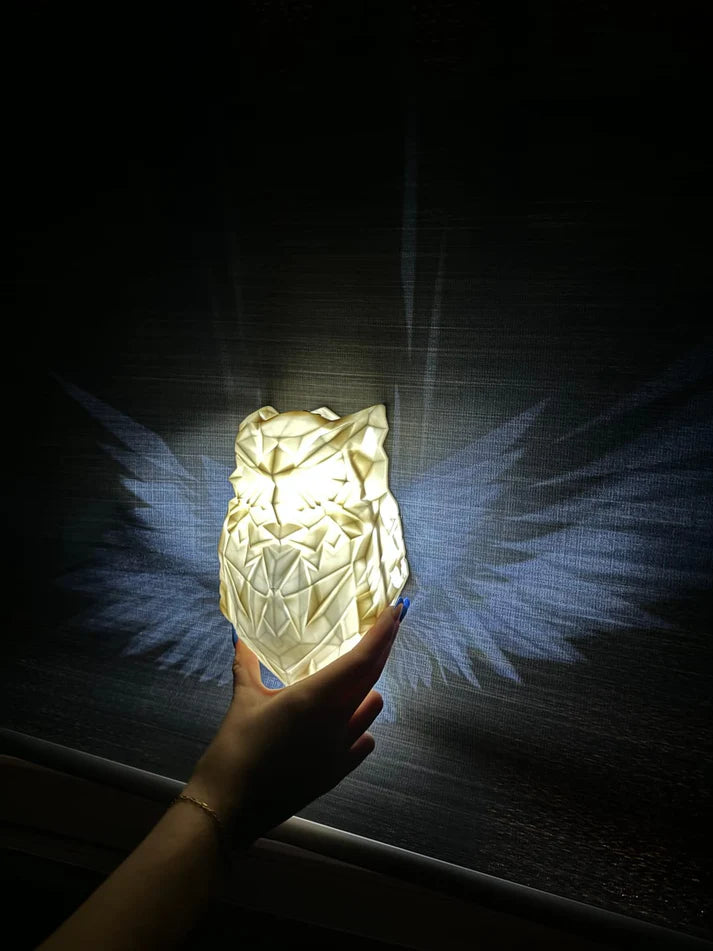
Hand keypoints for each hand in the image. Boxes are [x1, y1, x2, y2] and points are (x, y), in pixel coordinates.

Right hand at [184, 603, 402, 845]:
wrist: (230, 806)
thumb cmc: (235, 747)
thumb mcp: (243, 700)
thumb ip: (247, 665)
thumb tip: (240, 637)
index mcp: (315, 697)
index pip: (362, 659)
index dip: (383, 634)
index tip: (397, 611)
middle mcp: (336, 721)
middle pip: (373, 677)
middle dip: (383, 648)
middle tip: (390, 624)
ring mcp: (340, 750)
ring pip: (373, 708)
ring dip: (368, 690)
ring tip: (351, 679)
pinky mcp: (337, 773)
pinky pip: (365, 741)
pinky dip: (361, 727)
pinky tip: (345, 723)